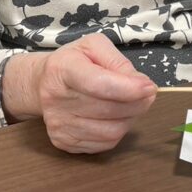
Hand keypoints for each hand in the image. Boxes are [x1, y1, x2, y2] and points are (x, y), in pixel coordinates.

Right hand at [2, 34, 155, 153]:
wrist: (41, 84)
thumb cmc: (73, 61)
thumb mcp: (94, 47)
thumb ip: (118, 62)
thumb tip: (141, 85)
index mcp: (63, 69)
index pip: (98, 84)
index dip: (128, 89)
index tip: (150, 87)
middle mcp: (55, 99)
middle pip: (109, 110)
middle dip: (137, 103)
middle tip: (146, 93)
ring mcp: (58, 124)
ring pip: (110, 132)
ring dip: (130, 119)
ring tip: (129, 104)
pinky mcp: (63, 142)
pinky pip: (104, 144)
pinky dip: (117, 131)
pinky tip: (114, 117)